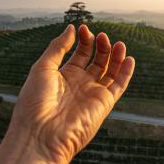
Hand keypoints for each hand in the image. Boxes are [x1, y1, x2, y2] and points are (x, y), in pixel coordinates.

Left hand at [10, 24, 134, 163]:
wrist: (41, 135)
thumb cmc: (35, 103)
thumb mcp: (43, 68)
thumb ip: (58, 47)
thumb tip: (71, 28)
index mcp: (63, 76)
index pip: (79, 54)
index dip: (83, 40)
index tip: (83, 28)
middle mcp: (79, 84)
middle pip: (96, 60)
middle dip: (100, 46)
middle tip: (101, 36)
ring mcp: (92, 94)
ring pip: (110, 71)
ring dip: (114, 55)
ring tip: (116, 42)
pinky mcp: (104, 103)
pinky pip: (119, 85)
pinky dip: (125, 71)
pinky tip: (127, 57)